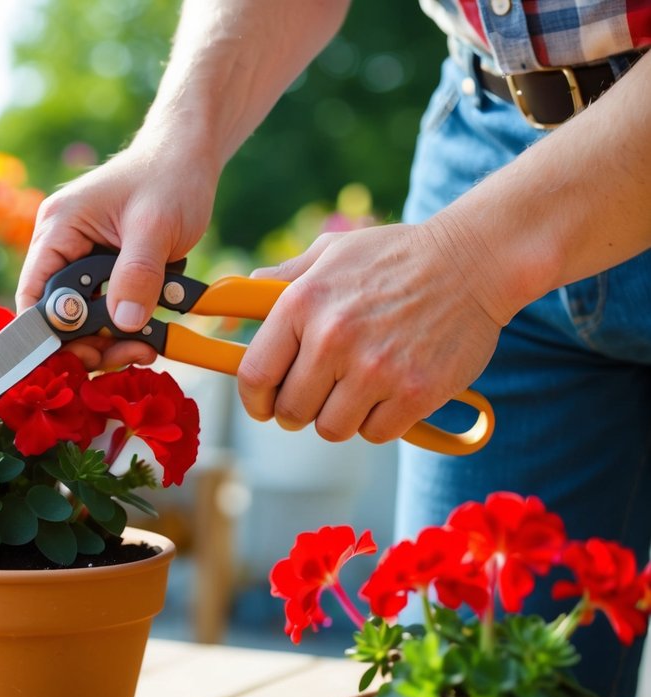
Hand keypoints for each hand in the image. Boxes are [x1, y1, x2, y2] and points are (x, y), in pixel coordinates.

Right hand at [16, 141, 218, 369]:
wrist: (188, 154)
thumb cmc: (170, 176)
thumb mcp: (156, 226)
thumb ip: (137, 275)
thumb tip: (125, 323)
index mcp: (59, 227)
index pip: (34, 295)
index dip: (50, 333)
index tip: (86, 357)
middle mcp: (61, 244)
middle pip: (59, 314)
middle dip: (91, 341)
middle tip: (131, 354)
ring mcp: (81, 257)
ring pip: (84, 317)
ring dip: (112, 337)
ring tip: (147, 347)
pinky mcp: (104, 267)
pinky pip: (105, 307)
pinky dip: (125, 323)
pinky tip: (149, 332)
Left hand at [238, 223, 506, 443]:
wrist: (474, 259)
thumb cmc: (395, 256)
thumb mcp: (330, 253)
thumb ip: (280, 280)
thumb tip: (232, 296)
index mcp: (303, 303)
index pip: (255, 376)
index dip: (254, 400)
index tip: (264, 404)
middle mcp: (334, 338)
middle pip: (292, 411)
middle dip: (299, 410)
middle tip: (317, 395)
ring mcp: (376, 369)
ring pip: (332, 429)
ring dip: (340, 417)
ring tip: (357, 389)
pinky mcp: (415, 393)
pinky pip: (376, 433)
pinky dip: (379, 422)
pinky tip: (390, 393)